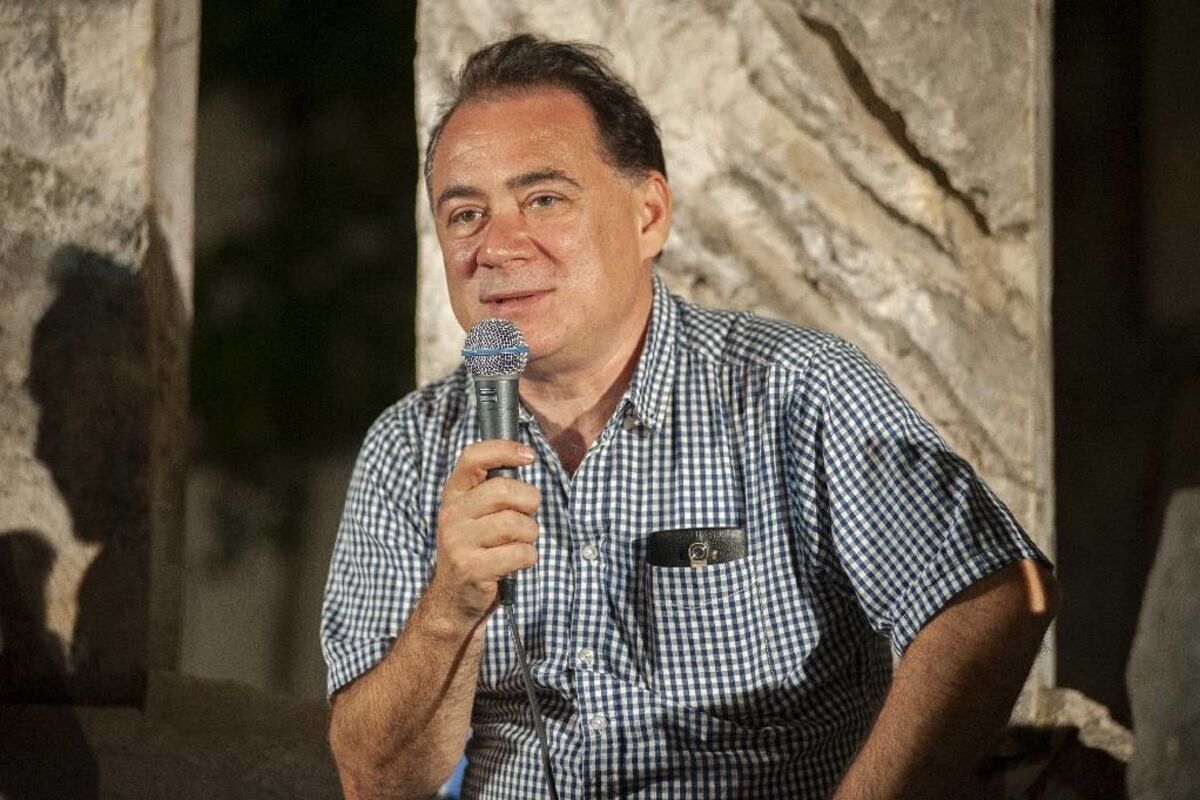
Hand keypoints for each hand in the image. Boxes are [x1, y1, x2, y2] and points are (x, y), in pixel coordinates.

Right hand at [426, 440, 540, 628]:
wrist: (454, 597)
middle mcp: (452, 514)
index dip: (503, 450)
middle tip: (527, 515)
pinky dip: (528, 557)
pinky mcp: (471, 567)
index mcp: (454, 494)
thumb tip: (525, 456)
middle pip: (503, 490)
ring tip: (519, 541)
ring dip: (529, 534)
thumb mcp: (474, 513)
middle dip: (529, 501)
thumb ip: (493, 488)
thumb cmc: (476, 547)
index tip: (529, 455)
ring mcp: (458, 542)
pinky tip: (516, 561)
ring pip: (515, 524)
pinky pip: (519, 553)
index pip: (472, 458)